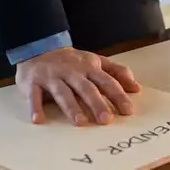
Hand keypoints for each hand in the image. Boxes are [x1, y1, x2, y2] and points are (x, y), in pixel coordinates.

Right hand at [15, 47, 141, 125]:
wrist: (38, 47)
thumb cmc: (72, 61)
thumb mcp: (96, 62)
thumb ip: (117, 73)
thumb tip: (137, 88)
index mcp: (89, 68)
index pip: (107, 82)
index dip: (118, 95)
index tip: (128, 111)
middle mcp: (72, 72)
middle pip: (86, 88)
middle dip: (97, 103)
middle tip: (106, 120)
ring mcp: (52, 77)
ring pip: (63, 92)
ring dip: (71, 107)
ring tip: (79, 122)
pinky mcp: (33, 82)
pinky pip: (34, 95)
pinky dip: (35, 107)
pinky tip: (38, 120)